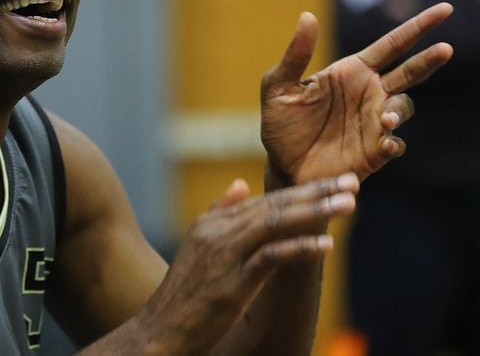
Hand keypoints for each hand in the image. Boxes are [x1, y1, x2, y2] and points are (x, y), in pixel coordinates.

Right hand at [140, 174, 358, 352]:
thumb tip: (241, 184)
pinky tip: (326, 245)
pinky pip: (271, 258)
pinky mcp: (233, 282)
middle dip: (316, 192)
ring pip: (275, 223)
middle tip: (351, 182)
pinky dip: (299, 249)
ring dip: (314, 212)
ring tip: (347, 203)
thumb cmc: (184, 293)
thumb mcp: (198, 245)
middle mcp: (218, 231)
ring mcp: (225, 255)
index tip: (334, 182)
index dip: (301, 190)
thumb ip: (219, 213)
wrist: (160, 329)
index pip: (264, 199)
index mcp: (212, 222)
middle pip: (273, 205)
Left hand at [260, 2, 452, 183]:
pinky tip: (384, 141)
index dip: (418, 27)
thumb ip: (295, 55)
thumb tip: (306, 16)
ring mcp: (374, 123)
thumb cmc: (281, 124)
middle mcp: (370, 94)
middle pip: (409, 72)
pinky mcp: (373, 152)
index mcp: (351, 72)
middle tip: (445, 49)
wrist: (281, 165)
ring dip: (399, 110)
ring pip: (403, 107)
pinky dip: (393, 142)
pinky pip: (394, 144)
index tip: (445, 9)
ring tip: (387, 118)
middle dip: (428, 59)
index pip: (391, 45)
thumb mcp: (278, 87)